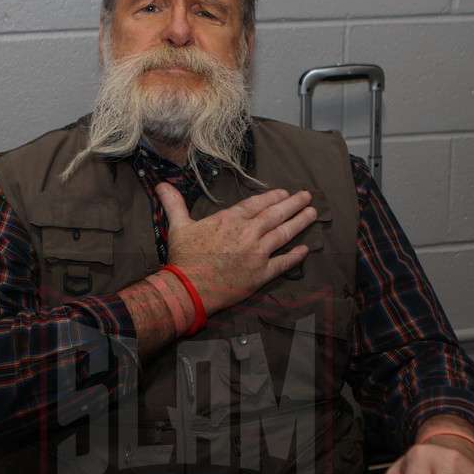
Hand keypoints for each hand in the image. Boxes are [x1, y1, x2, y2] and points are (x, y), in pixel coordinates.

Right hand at [154, 183, 315, 313]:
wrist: (189, 288)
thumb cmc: (184, 257)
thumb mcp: (178, 226)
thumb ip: (174, 203)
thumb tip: (161, 185)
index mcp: (230, 219)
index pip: (256, 203)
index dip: (272, 197)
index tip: (284, 193)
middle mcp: (248, 233)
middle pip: (276, 215)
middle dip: (293, 204)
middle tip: (307, 196)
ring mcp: (257, 254)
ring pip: (284, 234)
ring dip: (300, 222)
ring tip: (312, 213)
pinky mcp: (261, 274)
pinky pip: (283, 263)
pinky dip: (295, 256)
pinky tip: (305, 250)